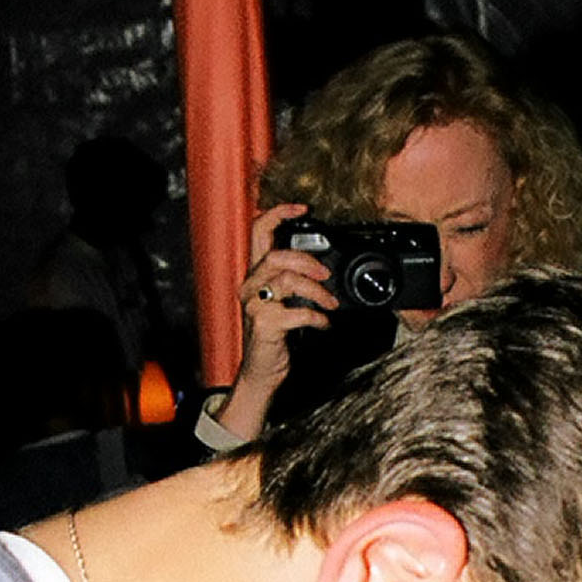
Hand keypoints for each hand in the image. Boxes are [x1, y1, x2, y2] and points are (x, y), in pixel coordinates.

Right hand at [221, 200, 334, 441]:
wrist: (261, 373)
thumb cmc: (275, 337)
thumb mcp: (285, 302)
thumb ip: (296, 282)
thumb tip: (324, 270)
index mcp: (255, 274)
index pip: (258, 231)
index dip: (278, 214)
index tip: (302, 208)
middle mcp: (251, 285)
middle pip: (276, 255)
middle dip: (306, 260)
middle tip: (326, 274)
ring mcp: (255, 305)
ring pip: (286, 280)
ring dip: (317, 290)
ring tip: (331, 304)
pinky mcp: (264, 325)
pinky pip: (296, 312)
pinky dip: (316, 317)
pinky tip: (323, 324)